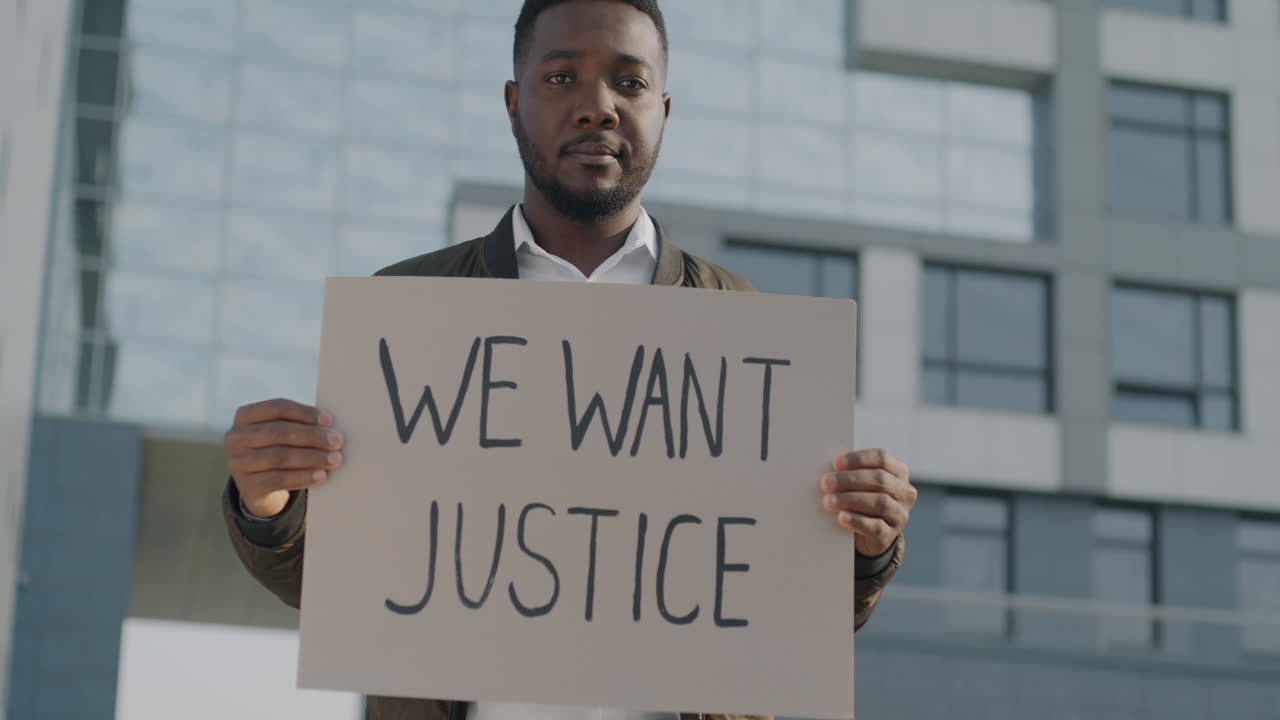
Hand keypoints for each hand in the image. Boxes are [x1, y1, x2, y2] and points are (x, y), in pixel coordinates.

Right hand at [224, 399, 343, 517]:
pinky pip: (279, 480)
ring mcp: (238, 463)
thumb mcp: (282, 434)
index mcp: (244, 416)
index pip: (276, 408)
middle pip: (279, 432)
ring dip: (312, 457)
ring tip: (334, 459)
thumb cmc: (278, 449)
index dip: (304, 413)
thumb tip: (329, 426)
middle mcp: (235, 438)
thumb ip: (299, 424)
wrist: (261, 487)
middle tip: (336, 441)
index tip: (329, 420)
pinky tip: (321, 475)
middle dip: (312, 436)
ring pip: (280, 456)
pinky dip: (303, 477)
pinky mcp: (247, 486)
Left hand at [820, 449, 915, 557]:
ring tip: (828, 501)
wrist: (867, 535)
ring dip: (851, 500)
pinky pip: (876, 527)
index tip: (836, 464)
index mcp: (898, 472)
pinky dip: (857, 521)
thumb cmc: (860, 500)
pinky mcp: (890, 535)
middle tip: (826, 483)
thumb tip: (829, 470)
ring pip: (880, 502)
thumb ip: (850, 473)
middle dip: (850, 480)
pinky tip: (842, 517)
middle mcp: (904, 492)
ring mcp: (900, 514)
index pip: (882, 458)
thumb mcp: (860, 484)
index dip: (859, 459)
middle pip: (880, 479)